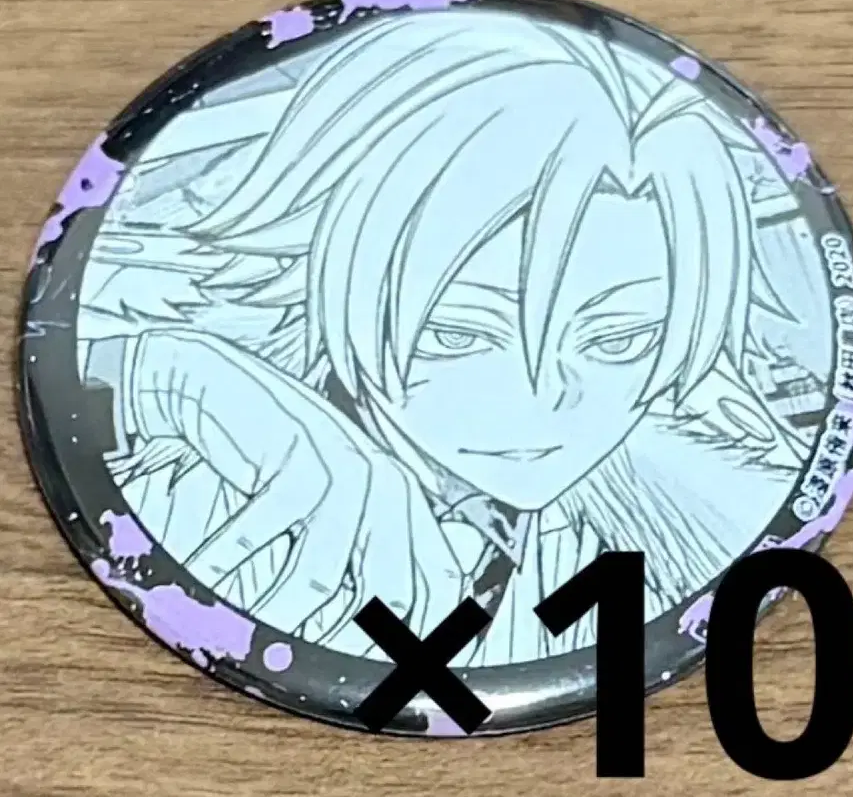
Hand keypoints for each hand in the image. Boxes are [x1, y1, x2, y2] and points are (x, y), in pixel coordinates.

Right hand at [125, 328, 462, 640]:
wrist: (217, 378)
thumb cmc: (273, 452)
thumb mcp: (326, 502)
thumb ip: (357, 554)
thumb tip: (381, 633)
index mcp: (403, 499)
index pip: (441, 580)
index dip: (433, 634)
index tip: (401, 677)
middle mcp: (388, 484)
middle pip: (391, 591)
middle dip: (345, 639)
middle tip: (296, 662)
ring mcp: (346, 466)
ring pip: (320, 574)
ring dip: (272, 613)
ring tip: (237, 630)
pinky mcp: (298, 450)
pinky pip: (268, 531)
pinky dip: (232, 559)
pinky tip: (210, 567)